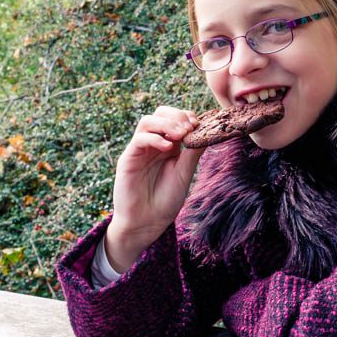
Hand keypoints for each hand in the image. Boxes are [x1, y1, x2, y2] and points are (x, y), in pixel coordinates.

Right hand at [105, 106, 204, 270]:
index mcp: (169, 146)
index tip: (199, 124)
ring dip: (166, 123)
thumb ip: (192, 154)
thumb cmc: (166, 200)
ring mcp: (140, 150)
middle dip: (176, 115)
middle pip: (160, 114)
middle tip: (189, 127)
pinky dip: (154, 138)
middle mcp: (153, 144)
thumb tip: (207, 133)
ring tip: (180, 134)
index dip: (187, 117)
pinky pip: (138, 140)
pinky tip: (167, 147)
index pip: (175, 119)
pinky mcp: (128, 159)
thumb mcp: (184, 174)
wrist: (146, 223)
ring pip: (147, 121)